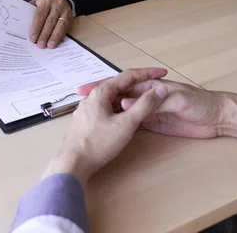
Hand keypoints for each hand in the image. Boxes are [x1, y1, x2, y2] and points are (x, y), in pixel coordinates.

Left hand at [29, 0, 72, 48]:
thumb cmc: (45, 5)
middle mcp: (57, 6)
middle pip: (50, 22)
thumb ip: (31, 12)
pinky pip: (65, 29)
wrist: (61, 0)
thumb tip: (24, 26)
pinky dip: (60, 37)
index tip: (33, 38)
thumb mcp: (37, 3)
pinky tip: (56, 43)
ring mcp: (65, 12)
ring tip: (50, 46)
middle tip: (40, 45)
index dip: (36, 28)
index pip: (40, 16)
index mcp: (46, 1)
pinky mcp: (70, 19)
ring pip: (60, 26)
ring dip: (55, 37)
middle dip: (45, 35)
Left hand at [43, 68, 168, 184]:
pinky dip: (120, 106)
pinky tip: (126, 114)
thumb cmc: (98, 143)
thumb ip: (144, 105)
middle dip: (139, 84)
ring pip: (113, 97)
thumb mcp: (126, 124)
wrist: (73, 164)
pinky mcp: (87, 120)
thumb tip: (160, 89)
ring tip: (145, 99)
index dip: (148, 73)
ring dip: (129, 96)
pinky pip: (107, 107)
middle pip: (120, 85)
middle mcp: (92, 96)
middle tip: (156, 86)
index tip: (163, 72)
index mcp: (101, 92)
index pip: (129, 75)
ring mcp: (88, 108)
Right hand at [77, 77, 236, 140]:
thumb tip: (125, 102)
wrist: (219, 118)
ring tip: (88, 115)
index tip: (85, 89)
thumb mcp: (178, 99)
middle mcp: (147, 97)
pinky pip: (133, 122)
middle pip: (119, 95)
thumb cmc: (201, 103)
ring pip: (123, 109)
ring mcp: (149, 111)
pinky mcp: (154, 124)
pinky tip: (108, 127)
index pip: (123, 84)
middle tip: (79, 103)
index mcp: (151, 86)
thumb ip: (151, 102)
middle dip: (100, 97)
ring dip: (108, 110)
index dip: (104, 85)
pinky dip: (121, 123)